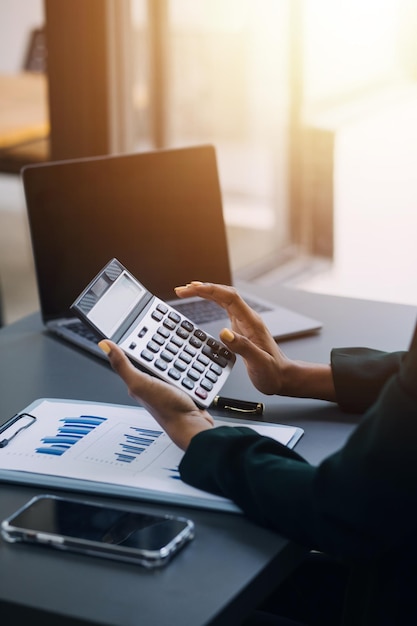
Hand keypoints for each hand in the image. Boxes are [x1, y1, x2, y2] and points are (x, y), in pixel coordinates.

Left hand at [98, 340, 213, 449]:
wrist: (192, 425)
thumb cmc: (167, 409)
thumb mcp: (141, 383)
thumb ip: (123, 365)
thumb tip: (104, 345)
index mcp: (137, 380)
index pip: (135, 354)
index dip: (139, 340)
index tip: (144, 325)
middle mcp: (150, 383)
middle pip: (156, 355)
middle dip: (163, 346)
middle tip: (169, 334)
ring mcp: (167, 385)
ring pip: (172, 361)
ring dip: (179, 354)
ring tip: (182, 346)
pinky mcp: (183, 387)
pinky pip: (186, 369)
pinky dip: (190, 364)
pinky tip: (192, 361)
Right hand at [175, 282, 335, 400]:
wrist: (282, 378)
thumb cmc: (272, 373)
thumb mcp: (259, 363)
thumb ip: (242, 347)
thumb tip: (223, 332)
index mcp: (251, 322)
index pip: (229, 298)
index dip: (210, 290)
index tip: (192, 289)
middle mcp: (247, 318)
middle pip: (224, 294)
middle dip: (203, 288)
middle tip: (182, 290)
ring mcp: (244, 322)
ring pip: (223, 299)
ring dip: (205, 292)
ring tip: (186, 291)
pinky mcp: (240, 328)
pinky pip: (224, 308)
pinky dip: (211, 301)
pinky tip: (202, 300)